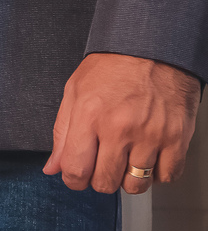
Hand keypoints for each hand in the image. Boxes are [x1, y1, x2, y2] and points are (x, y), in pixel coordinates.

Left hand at [44, 53, 200, 193]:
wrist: (153, 46)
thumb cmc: (112, 67)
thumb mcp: (74, 93)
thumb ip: (62, 134)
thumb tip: (53, 168)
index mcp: (89, 116)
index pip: (75, 170)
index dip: (73, 180)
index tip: (77, 176)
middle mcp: (120, 128)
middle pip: (105, 182)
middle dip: (99, 180)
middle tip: (102, 165)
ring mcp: (151, 134)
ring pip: (136, 184)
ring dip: (128, 180)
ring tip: (126, 162)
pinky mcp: (177, 136)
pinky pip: (167, 175)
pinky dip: (157, 173)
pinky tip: (149, 158)